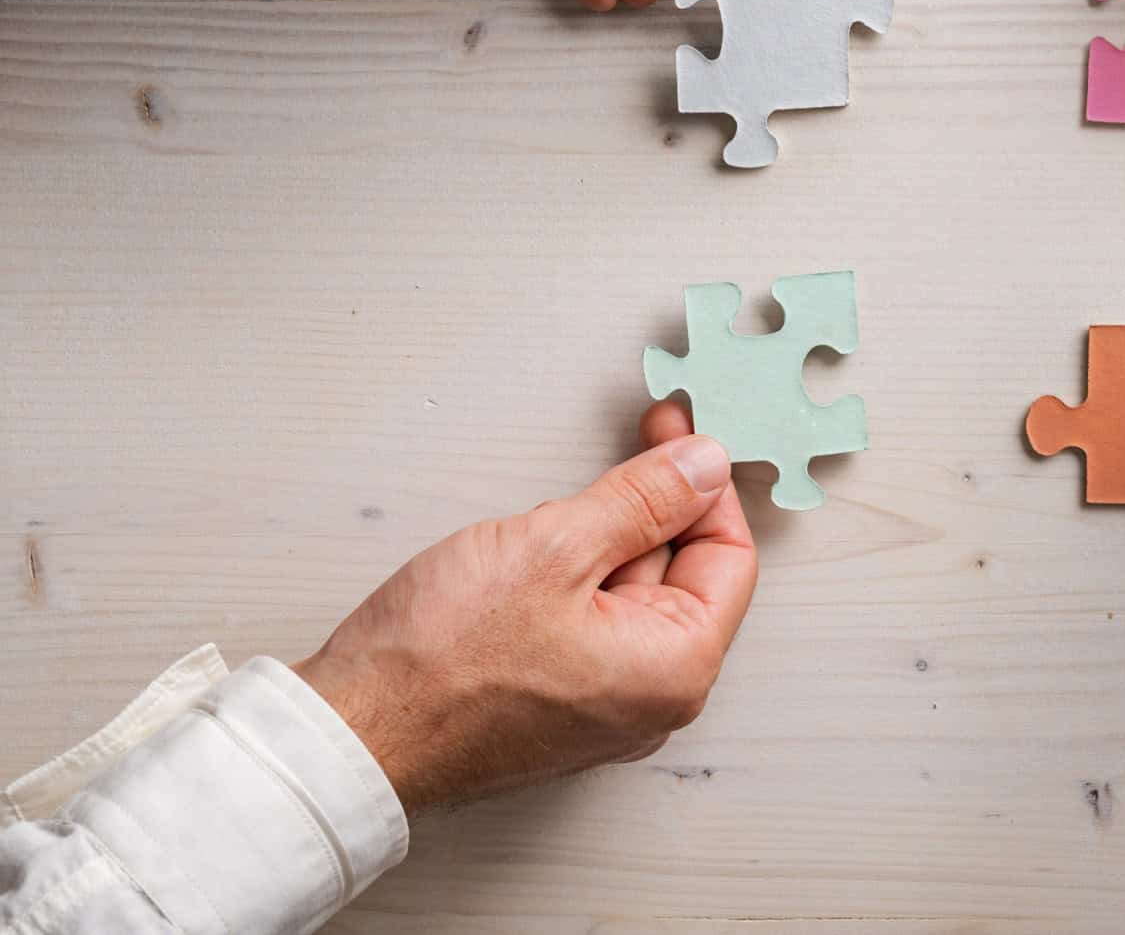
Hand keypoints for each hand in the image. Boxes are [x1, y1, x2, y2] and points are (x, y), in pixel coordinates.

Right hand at [293, 401, 755, 811]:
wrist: (352, 736)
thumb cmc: (442, 661)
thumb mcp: (556, 547)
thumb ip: (644, 500)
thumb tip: (704, 465)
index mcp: (676, 668)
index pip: (729, 557)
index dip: (704, 485)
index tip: (677, 432)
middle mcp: (650, 698)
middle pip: (681, 574)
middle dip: (653, 504)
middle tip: (633, 438)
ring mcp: (601, 704)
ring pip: (627, 592)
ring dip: (603, 536)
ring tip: (544, 518)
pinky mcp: (554, 701)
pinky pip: (587, 619)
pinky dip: (570, 574)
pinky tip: (524, 552)